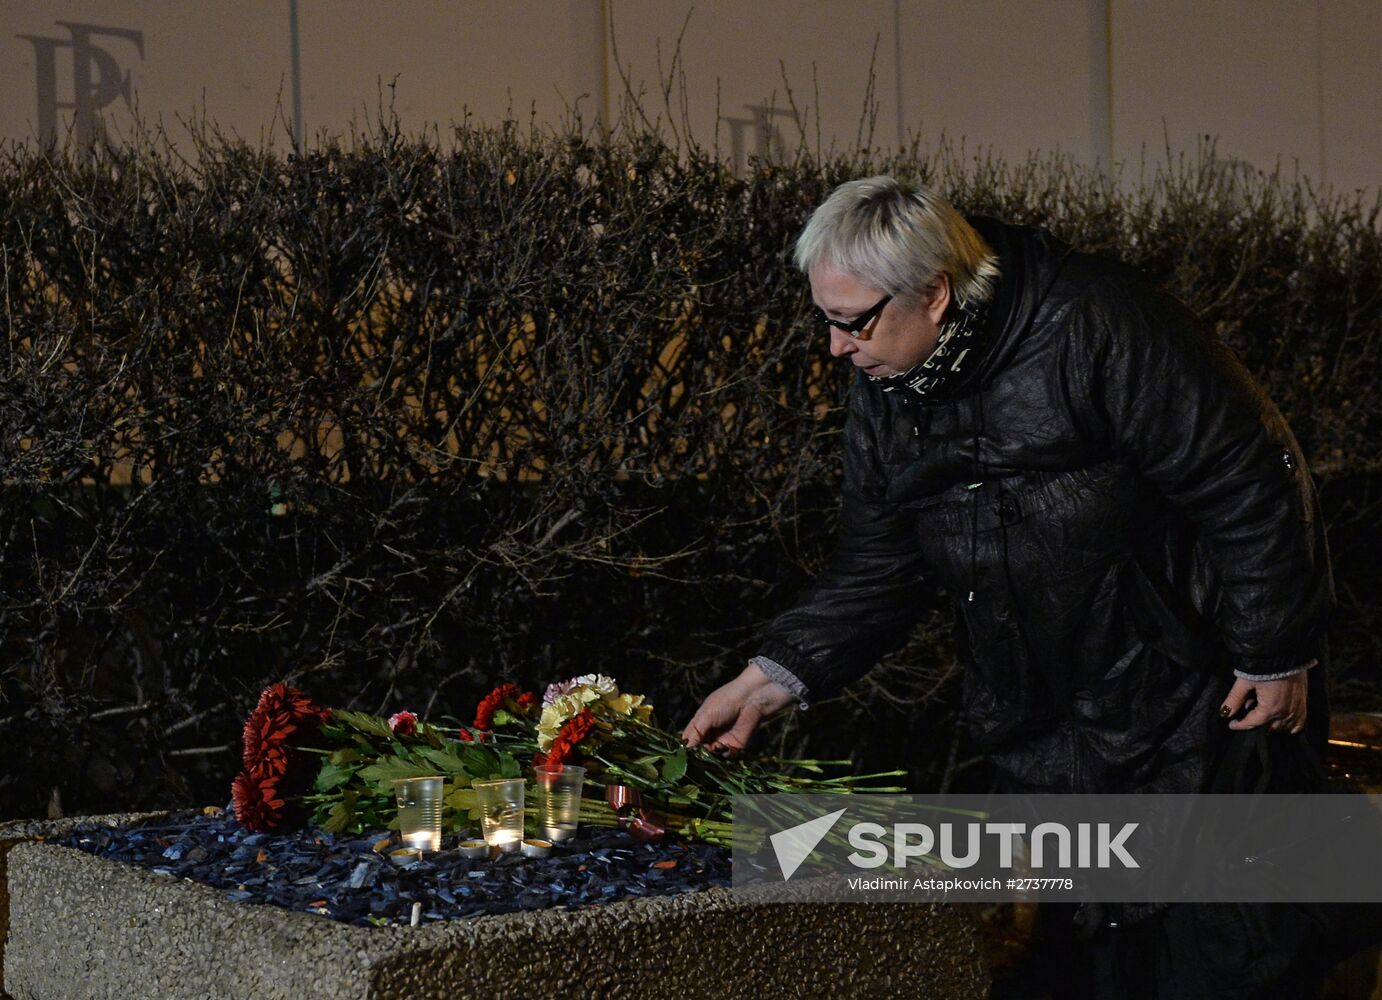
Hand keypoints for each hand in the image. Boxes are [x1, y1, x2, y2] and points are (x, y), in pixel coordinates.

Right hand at [681, 663, 796, 753]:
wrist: (751, 700)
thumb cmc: (726, 702)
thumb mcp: (707, 715)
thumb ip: (696, 732)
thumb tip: (686, 747)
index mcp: (700, 723)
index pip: (688, 738)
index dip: (685, 745)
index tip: (682, 752)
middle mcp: (709, 733)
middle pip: (698, 749)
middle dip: (697, 753)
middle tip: (697, 752)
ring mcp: (721, 740)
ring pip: (710, 755)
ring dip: (709, 754)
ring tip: (713, 745)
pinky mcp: (734, 746)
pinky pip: (725, 756)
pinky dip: (723, 754)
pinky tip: (723, 745)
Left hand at [1221, 672, 1308, 733]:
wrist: (1284, 652)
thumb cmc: (1262, 666)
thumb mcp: (1244, 681)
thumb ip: (1235, 698)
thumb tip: (1224, 712)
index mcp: (1270, 708)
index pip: (1253, 723)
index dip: (1240, 725)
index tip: (1232, 724)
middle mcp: (1285, 712)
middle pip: (1269, 728)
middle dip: (1256, 723)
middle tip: (1247, 713)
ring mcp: (1296, 708)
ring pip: (1285, 728)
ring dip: (1273, 726)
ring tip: (1263, 715)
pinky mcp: (1303, 701)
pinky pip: (1300, 722)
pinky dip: (1291, 725)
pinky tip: (1282, 720)